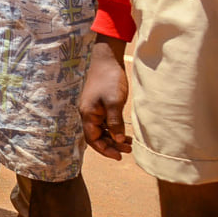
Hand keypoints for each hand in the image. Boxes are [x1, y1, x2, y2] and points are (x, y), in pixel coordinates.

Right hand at [79, 36, 131, 160]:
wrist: (106, 60)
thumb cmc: (109, 79)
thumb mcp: (114, 102)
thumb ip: (114, 122)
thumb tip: (117, 139)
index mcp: (88, 114)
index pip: (93, 139)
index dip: (105, 150)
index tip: (119, 156)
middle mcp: (88, 114)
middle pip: (96, 136)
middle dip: (111, 145)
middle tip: (128, 150)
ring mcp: (93, 109)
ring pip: (101, 130)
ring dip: (113, 138)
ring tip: (129, 142)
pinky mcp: (100, 104)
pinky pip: (104, 122)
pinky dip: (113, 129)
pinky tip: (124, 130)